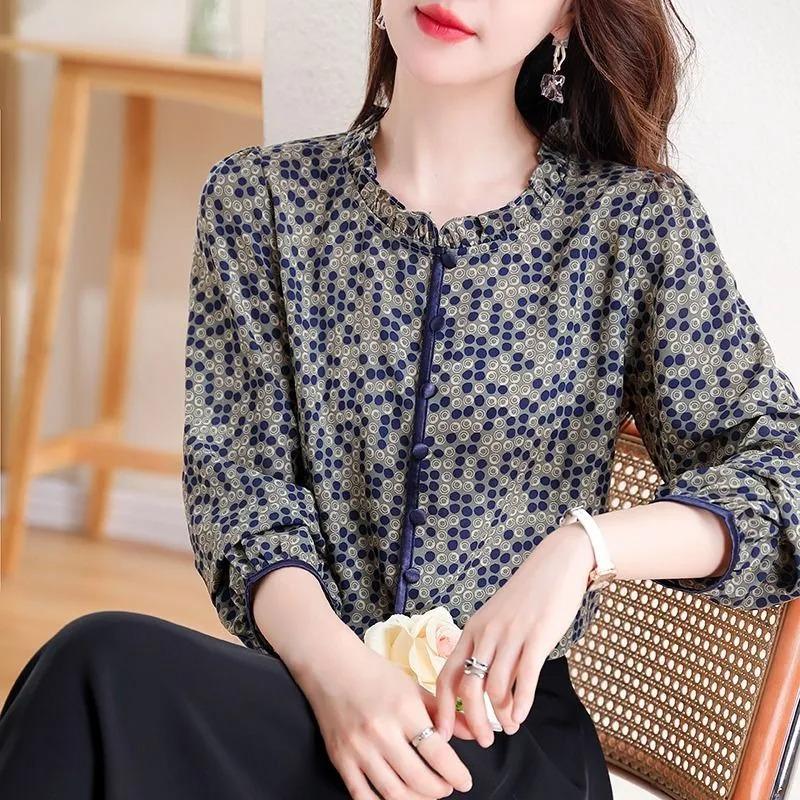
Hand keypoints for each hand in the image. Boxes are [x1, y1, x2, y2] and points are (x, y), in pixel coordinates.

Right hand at [294, 627, 473, 799]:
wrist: (331, 666)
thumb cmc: (374, 673)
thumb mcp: (412, 687)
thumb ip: (442, 712)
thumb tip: (472, 732)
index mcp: (403, 709)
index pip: (437, 753)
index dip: (456, 773)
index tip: (464, 781)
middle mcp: (381, 731)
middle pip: (418, 778)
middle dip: (439, 789)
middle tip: (447, 787)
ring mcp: (359, 748)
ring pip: (394, 793)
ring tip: (426, 794)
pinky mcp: (340, 759)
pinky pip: (363, 796)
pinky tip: (396, 798)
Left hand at [433, 523, 593, 746]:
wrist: (557, 565)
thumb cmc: (528, 596)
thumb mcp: (496, 617)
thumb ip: (486, 645)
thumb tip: (480, 684)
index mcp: (472, 629)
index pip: (447, 674)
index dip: (442, 708)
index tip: (443, 733)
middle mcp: (485, 634)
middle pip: (467, 689)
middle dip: (472, 722)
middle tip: (483, 741)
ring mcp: (510, 636)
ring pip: (495, 688)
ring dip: (501, 716)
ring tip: (509, 727)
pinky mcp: (536, 638)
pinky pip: (524, 679)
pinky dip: (521, 704)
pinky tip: (522, 716)